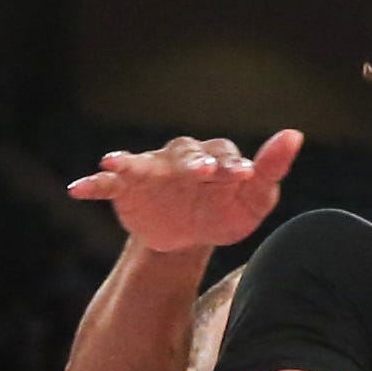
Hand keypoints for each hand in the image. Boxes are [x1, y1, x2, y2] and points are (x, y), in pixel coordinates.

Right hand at [66, 130, 304, 254]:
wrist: (185, 236)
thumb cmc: (223, 213)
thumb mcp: (252, 203)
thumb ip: (270, 172)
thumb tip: (294, 134)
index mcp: (215, 158)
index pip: (224, 155)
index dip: (232, 165)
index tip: (241, 176)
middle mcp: (181, 157)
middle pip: (184, 154)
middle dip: (191, 163)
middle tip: (202, 172)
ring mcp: (151, 171)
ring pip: (141, 162)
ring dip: (130, 162)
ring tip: (114, 162)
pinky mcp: (127, 188)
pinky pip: (108, 184)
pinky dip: (94, 184)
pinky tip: (77, 190)